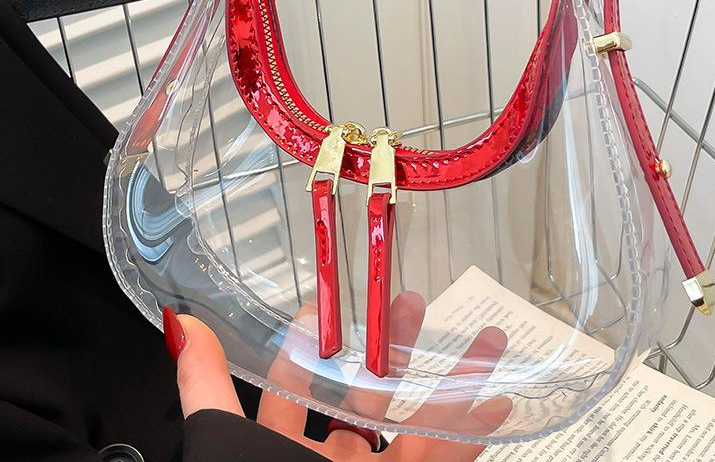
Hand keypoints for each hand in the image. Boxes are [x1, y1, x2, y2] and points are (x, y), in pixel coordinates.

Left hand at [164, 294, 511, 460]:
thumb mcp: (226, 446)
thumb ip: (205, 386)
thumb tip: (183, 324)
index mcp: (284, 451)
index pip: (297, 385)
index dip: (310, 342)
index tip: (328, 303)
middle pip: (366, 392)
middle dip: (390, 345)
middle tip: (406, 302)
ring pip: (419, 420)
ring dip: (451, 379)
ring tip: (478, 339)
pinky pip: (447, 457)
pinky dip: (473, 430)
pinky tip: (496, 400)